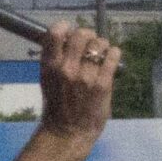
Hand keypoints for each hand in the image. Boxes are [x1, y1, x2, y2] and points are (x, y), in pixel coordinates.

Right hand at [37, 22, 116, 147]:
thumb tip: (68, 37)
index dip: (66, 28)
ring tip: (102, 54)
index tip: (70, 35)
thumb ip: (55, 59)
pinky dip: (114, 54)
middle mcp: (66, 68)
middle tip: (90, 45)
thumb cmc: (57, 105)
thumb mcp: (47, 80)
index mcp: (49, 65)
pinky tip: (111, 59)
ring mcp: (85, 76)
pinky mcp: (103, 84)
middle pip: (82, 34)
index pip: (56, 32)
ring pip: (101, 43)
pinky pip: (113, 56)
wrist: (67, 132)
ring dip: (103, 45)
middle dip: (89, 36)